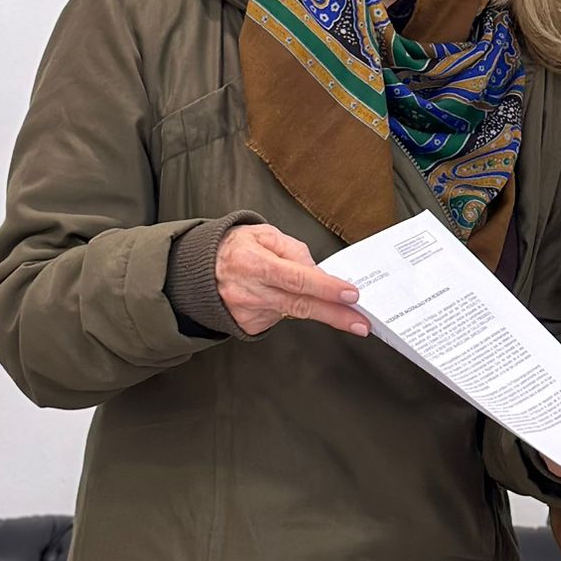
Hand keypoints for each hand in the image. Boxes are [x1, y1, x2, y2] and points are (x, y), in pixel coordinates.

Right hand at [215, 224, 369, 338]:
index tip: (350, 294)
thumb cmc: (235, 248)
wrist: (199, 271)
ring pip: (293, 312)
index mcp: (253, 263)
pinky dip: (287, 307)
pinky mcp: (249, 325)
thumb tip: (317, 272)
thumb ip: (293, 250)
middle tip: (361, 324)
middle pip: (300, 305)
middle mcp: (250, 291)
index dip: (326, 289)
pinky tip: (278, 295)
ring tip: (330, 304)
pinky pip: (279, 317)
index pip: (297, 279)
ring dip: (316, 308)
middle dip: (335, 316)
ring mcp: (248, 312)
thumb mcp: (262, 234)